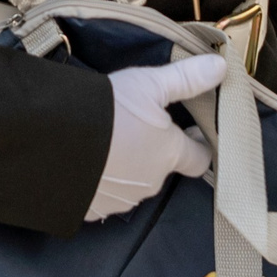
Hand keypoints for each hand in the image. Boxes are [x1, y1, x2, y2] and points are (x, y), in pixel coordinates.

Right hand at [85, 53, 225, 220]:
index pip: (199, 159)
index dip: (199, 145)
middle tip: (137, 127)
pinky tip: (86, 161)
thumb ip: (186, 78)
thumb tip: (222, 67)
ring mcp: (121, 200)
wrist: (54, 142)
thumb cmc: (109, 110)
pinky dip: (100, 180)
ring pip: (133, 184)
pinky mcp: (93, 209)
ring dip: (126, 166)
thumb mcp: (148, 84)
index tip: (192, 132)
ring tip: (107, 142)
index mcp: (169, 154)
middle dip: (155, 152)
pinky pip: (103, 195)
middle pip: (162, 169)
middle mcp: (151, 183)